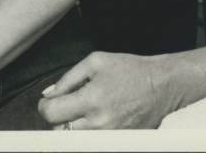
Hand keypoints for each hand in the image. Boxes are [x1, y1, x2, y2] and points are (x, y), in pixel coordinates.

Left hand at [38, 51, 177, 129]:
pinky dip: (87, 133)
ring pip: (74, 139)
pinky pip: (91, 143)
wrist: (160, 86)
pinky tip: (94, 119)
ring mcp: (108, 137)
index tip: (48, 102)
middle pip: (59, 130)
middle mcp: (98, 123)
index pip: (52, 113)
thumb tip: (48, 94)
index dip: (44, 107)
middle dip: (58, 117)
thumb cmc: (128, 69)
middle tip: (67, 105)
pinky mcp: (117, 143)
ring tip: (82, 111)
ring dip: (71, 126)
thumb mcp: (96, 62)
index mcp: (91, 99)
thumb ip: (68, 78)